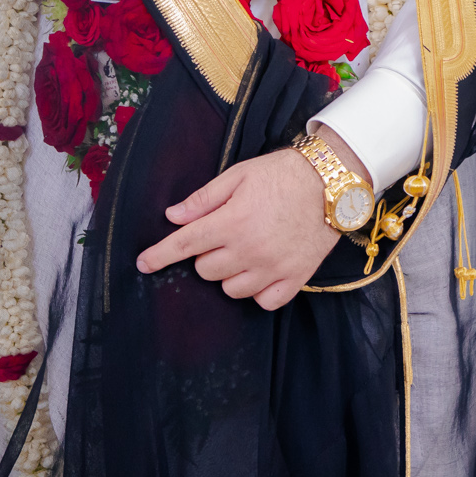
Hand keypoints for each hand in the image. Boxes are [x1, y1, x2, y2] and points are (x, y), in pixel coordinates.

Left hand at [136, 145, 343, 309]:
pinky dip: (257, 291)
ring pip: (231, 289)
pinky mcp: (295, 279)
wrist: (333, 182)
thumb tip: (172, 215)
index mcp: (231, 222)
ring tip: (244, 252)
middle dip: (206, 254)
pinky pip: (263, 302)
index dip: (158, 255)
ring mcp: (273, 268)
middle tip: (223, 235)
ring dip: (229, 273)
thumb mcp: (239, 174)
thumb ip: (204, 198)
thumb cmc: (283, 174)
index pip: (184, 245)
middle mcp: (249, 250)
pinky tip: (261, 272)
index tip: (142, 264)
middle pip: (205, 270)